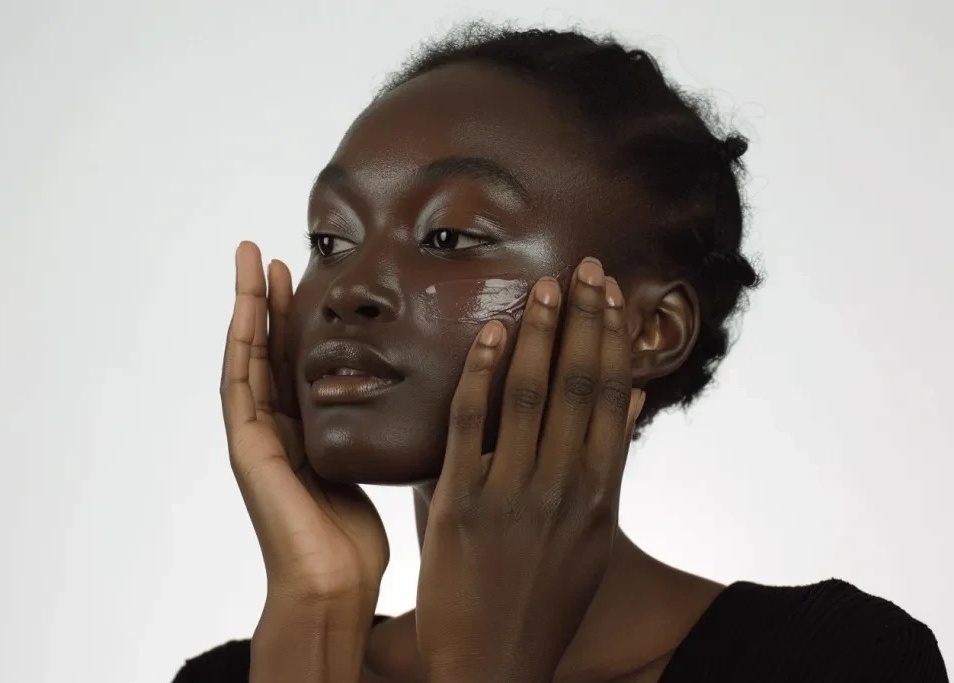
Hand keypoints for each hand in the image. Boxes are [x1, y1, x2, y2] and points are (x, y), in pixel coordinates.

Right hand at [220, 241, 388, 614]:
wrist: (334, 587)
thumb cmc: (355, 540)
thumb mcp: (366, 466)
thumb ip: (364, 431)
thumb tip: (400, 398)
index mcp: (302, 431)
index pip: (292, 361)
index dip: (292, 317)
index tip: (301, 274)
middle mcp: (274, 428)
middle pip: (265, 349)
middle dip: (264, 300)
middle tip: (268, 251)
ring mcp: (255, 438)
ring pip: (246, 357)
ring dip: (245, 306)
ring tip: (250, 257)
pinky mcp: (247, 449)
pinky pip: (240, 385)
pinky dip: (239, 343)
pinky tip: (243, 306)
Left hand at [415, 257, 644, 682]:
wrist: (495, 663)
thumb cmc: (545, 599)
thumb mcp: (593, 536)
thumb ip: (609, 465)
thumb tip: (633, 399)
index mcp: (601, 496)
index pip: (613, 399)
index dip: (614, 340)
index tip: (613, 294)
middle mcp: (564, 489)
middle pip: (578, 386)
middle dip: (585, 321)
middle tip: (585, 268)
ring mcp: (512, 495)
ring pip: (530, 396)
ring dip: (539, 334)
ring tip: (544, 288)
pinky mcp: (461, 504)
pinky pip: (470, 426)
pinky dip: (481, 375)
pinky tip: (488, 335)